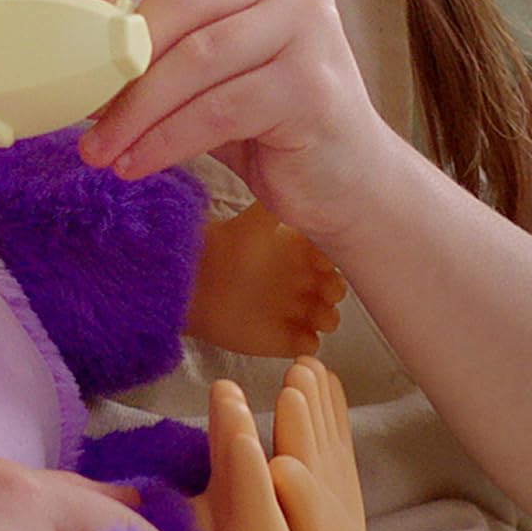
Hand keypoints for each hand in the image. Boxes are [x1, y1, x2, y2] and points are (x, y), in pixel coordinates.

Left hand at [71, 0, 395, 243]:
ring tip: (99, 150)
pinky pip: (218, 110)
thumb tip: (67, 56)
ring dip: (135, 112)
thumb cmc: (258, 115)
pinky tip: (136, 164)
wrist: (344, 177)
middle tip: (79, 110)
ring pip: (196, 58)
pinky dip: (166, 141)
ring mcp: (309, 23)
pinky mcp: (313, 84)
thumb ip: (152, 42)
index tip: (67, 32)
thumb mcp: (200, 63)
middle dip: (118, 60)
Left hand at [187, 201, 345, 356]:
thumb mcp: (257, 220)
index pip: (333, 257)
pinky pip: (309, 345)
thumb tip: (306, 185)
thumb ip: (282, 205)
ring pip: (327, 318)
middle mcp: (301, 279)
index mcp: (300, 251)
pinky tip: (299, 335)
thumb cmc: (226, 245)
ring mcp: (293, 309)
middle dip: (335, 290)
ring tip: (317, 315)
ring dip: (328, 317)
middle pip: (335, 289)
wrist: (195, 279)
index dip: (334, 259)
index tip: (322, 259)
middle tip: (326, 290)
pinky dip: (309, 344)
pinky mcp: (282, 337)